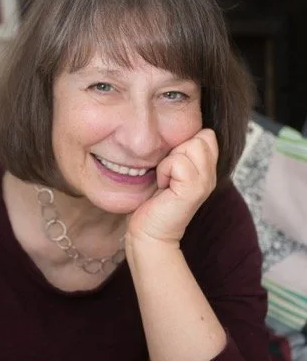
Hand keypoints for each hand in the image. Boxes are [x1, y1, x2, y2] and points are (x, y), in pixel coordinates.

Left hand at [126, 129, 217, 245]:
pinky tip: (163, 187)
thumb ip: (180, 152)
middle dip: (177, 151)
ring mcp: (205, 182)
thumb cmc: (152, 201)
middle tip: (167, 175)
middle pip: (201, 136)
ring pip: (191, 146)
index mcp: (207, 168)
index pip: (206, 134)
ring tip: (165, 180)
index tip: (172, 166)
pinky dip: (165, 171)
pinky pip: (178, 162)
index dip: (184, 143)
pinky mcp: (194, 190)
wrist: (148, 233)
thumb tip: (182, 128)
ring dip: (170, 161)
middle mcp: (211, 175)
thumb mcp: (168, 169)